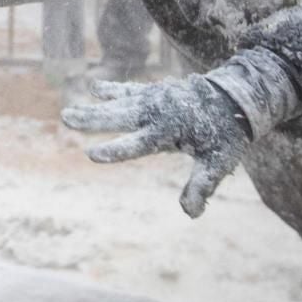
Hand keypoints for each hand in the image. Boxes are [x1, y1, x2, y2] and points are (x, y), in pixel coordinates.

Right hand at [62, 75, 251, 217]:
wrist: (235, 99)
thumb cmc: (226, 135)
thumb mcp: (217, 164)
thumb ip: (200, 186)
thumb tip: (190, 213)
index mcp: (167, 133)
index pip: (136, 144)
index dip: (113, 150)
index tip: (91, 154)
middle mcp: (156, 114)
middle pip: (118, 118)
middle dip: (92, 120)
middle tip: (66, 118)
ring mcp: (154, 101)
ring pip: (118, 104)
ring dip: (93, 109)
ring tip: (68, 112)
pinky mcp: (155, 92)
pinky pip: (129, 91)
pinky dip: (113, 90)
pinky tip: (95, 88)